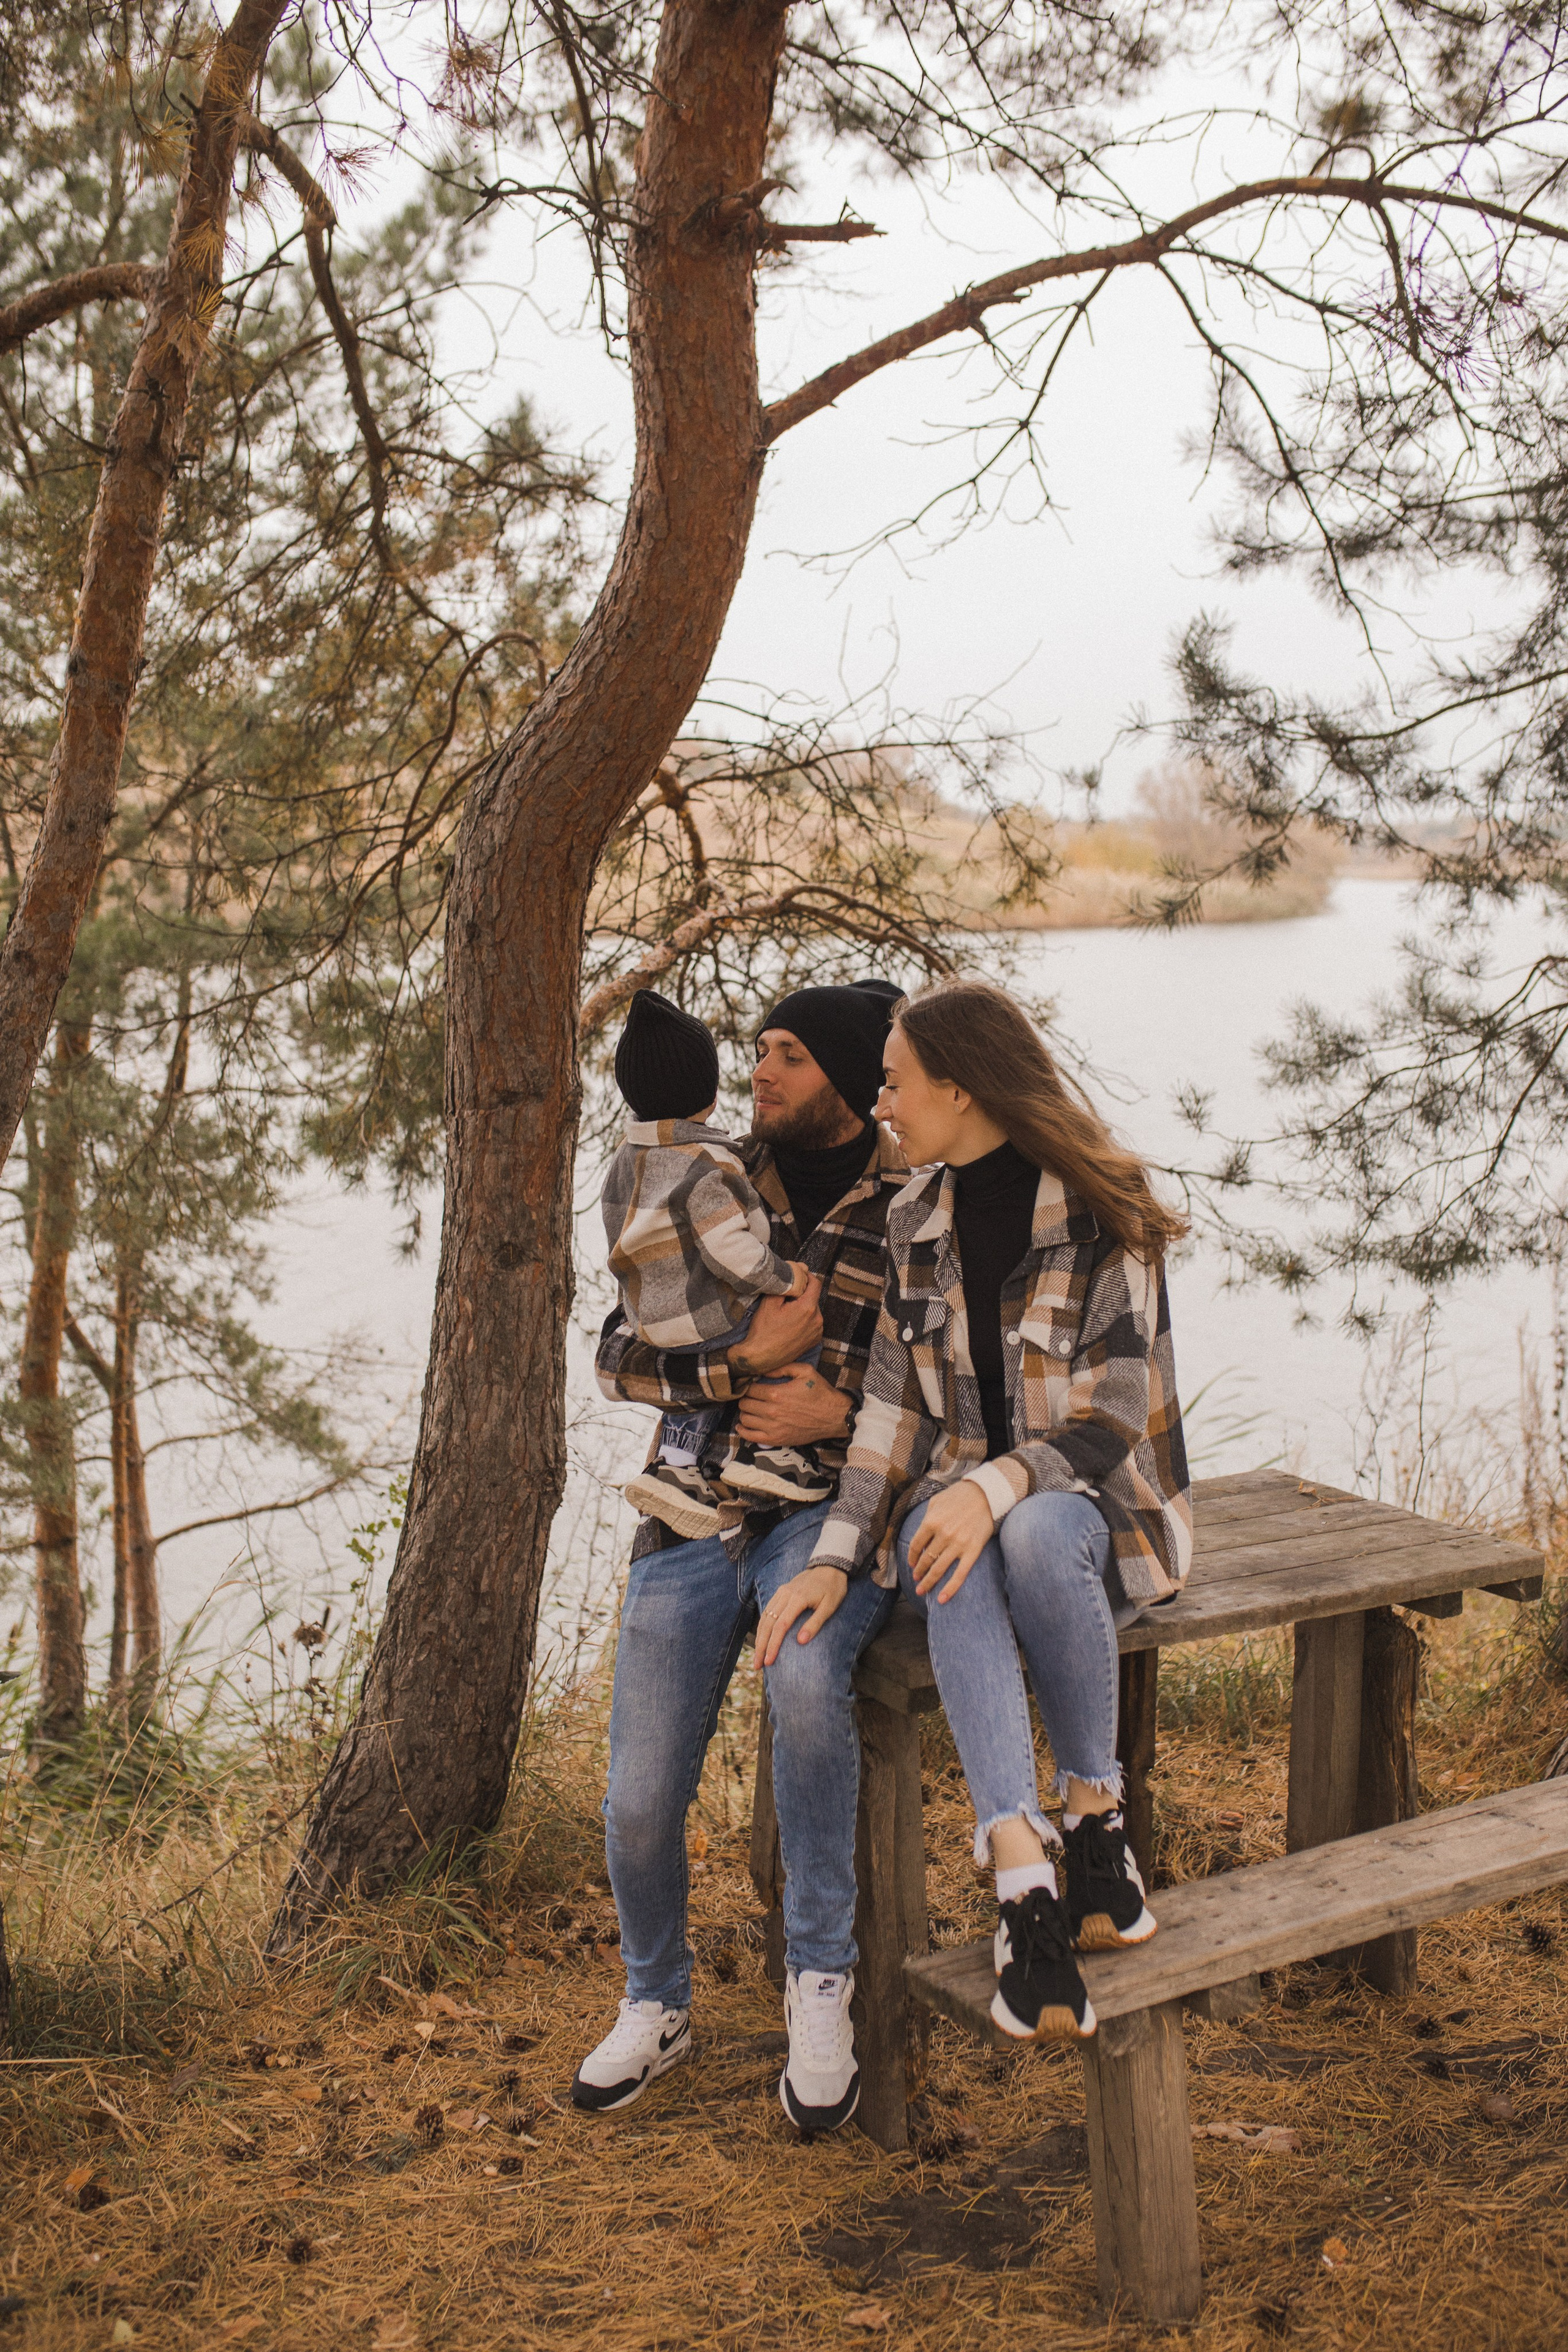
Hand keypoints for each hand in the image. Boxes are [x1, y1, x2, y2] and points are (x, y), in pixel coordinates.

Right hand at [729, 1279, 822, 1376]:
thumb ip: (786, 1284)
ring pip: (812, 1310)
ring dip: (803, 1307)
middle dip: (802, 1294)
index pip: (815, 1283)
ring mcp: (817, 1332)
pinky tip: (790, 1324)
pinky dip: (804, 1320)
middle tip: (785, 1297)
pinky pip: (812, 1323)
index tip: (797, 1276)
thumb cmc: (763, 1330)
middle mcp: (817, 1320)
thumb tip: (798, 1270)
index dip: (807, 1276)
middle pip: (813, 1297)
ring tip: (786, 1313)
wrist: (760, 1357)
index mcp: (808, 1308)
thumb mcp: (770, 1302)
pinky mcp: (814, 1341)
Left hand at [735, 1360, 851, 1447]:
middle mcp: (772, 1411)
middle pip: (745, 1404)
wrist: (834, 1416)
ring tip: (750, 1409)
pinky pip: (750, 1436)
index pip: (750, 1389)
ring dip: (745, 1412)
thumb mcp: (805, 1371)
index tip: (751, 1385)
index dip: (748, 1385)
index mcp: (776, 1394)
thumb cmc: (820, 1393)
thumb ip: (782, 1367)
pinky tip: (743, 1425)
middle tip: (750, 1396)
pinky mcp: (776, 1439)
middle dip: (745, 1398)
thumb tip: (763, 1369)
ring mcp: (773, 1427)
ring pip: (745, 1419)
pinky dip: (743, 1430)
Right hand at [754, 1566, 848, 1668]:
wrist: (829, 1566)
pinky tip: (761, 1637)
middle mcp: (785, 1595)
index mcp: (798, 1599)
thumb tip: (800, 1642)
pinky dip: (762, 1625)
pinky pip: (767, 1609)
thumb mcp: (830, 1607)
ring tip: (758, 1655)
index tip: (769, 1661)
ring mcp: (781, 1592)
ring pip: (764, 1617)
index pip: (781, 1626)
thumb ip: (815, 1623)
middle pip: (768, 1623)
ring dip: (759, 1637)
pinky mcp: (781, 1592)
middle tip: (758, 1665)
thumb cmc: (833, 1588)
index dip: (773, 1645)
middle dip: (761, 1646)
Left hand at [906, 1481, 994, 1601]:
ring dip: (928, 1582)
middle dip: (919, 1572)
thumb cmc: (960, 1495)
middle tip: (915, 1581)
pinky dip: (950, 1588)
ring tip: (922, 1590)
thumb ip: (927, 1517)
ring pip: (939, 1569)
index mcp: (932, 1521)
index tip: (912, 1564)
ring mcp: (958, 1544)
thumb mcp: (937, 1501)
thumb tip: (922, 1536)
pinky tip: (942, 1599)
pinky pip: (960, 1574)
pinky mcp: (973, 1551)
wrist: (987, 1494)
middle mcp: (943, 1534)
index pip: (916, 1544)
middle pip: (926, 1559)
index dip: (912, 1556)